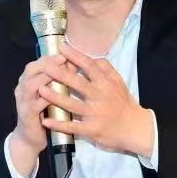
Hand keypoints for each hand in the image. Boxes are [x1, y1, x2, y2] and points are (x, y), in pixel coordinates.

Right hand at [10, 54, 73, 175]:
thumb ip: (58, 80)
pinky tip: (56, 97)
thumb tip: (74, 63)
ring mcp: (23, 101)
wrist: (30, 138)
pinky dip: (45, 99)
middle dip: (48, 64)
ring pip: (31, 85)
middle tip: (64, 60)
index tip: (67, 53)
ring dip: (45, 78)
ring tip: (60, 74)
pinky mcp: (26, 114)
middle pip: (32, 69)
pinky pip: (35, 105)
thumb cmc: (44, 112)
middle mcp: (22, 88)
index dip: (52, 57)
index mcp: (28, 80)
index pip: (38, 62)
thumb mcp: (51, 94)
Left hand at [39, 42, 154, 155]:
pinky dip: (59, 124)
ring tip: (40, 90)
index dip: (76, 56)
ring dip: (55, 97)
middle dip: (61, 75)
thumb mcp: (118, 82)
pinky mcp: (92, 130)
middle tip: (46, 67)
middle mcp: (100, 97)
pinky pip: (73, 127)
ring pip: (72, 105)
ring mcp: (95, 114)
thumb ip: (106, 68)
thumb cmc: (123, 102)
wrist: (135, 128)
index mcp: (106, 84)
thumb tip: (93, 57)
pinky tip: (46, 120)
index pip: (90, 66)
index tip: (62, 47)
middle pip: (78, 84)